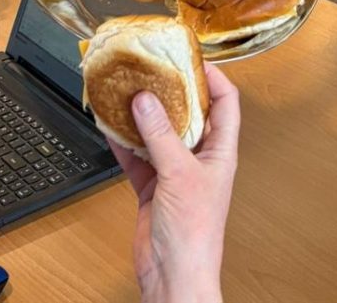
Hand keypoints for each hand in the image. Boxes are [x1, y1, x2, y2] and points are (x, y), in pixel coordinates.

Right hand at [109, 64, 239, 302]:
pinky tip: (111, 127)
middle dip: (171, 92)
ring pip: (160, 133)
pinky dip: (124, 143)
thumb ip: (162, 136)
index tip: (192, 59)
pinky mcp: (153, 187)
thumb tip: (148, 101)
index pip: (225, 102)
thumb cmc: (195, 234)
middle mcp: (200, 157)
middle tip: (153, 70)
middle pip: (189, 113)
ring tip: (128, 92)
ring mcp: (176, 171)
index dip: (213, 77)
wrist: (175, 277)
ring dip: (144, 116)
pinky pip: (138, 157)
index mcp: (221, 150)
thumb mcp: (179, 174)